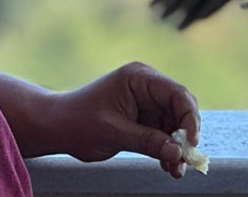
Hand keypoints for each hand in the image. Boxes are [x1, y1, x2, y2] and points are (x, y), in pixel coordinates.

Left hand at [49, 62, 200, 178]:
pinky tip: (169, 166)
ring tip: (175, 170)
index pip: (176, 94)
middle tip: (186, 160)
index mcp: (139, 78)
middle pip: (180, 109)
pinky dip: (168, 150)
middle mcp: (146, 86)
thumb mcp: (114, 133)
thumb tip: (178, 152)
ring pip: (175, 124)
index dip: (189, 118)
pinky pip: (164, 133)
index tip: (191, 144)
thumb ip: (148, 141)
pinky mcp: (143, 119)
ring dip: (177, 147)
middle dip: (185, 135)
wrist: (57, 127)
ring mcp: (146, 103)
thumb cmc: (79, 122)